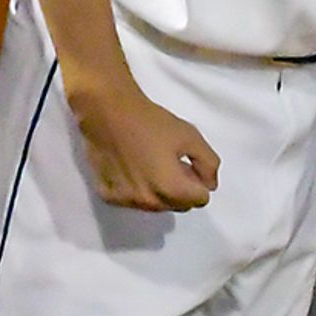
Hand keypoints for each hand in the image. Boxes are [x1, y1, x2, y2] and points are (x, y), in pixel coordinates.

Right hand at [66, 74, 219, 211]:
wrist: (106, 110)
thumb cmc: (149, 121)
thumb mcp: (191, 136)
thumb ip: (209, 164)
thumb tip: (209, 185)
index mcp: (172, 189)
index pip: (200, 200)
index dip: (198, 180)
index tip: (187, 164)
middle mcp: (149, 201)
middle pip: (178, 205)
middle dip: (180, 189)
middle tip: (169, 162)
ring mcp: (126, 199)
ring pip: (155, 205)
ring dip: (158, 191)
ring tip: (149, 163)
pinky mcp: (107, 194)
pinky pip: (131, 200)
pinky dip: (135, 189)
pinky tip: (130, 168)